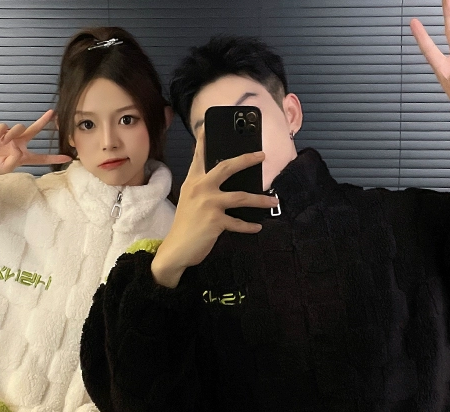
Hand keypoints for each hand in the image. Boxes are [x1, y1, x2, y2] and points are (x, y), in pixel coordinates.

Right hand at [0, 110, 71, 176]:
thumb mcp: (6, 168)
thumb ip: (15, 160)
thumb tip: (18, 148)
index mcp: (23, 156)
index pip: (41, 157)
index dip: (54, 158)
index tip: (67, 158)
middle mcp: (19, 144)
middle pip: (34, 131)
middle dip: (43, 122)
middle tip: (53, 113)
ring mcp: (9, 136)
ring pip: (19, 128)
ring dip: (13, 134)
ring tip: (3, 142)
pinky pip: (5, 127)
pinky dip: (1, 132)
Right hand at [151, 126, 279, 287]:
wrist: (176, 250)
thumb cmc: (184, 226)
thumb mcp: (189, 201)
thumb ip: (202, 189)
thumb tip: (224, 183)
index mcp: (193, 182)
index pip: (199, 156)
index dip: (204, 140)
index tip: (209, 124)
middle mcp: (201, 189)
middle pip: (227, 167)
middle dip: (247, 159)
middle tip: (261, 155)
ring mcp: (209, 204)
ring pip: (241, 197)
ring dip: (260, 199)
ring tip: (274, 201)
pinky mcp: (215, 221)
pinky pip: (238, 222)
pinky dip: (249, 225)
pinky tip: (258, 226)